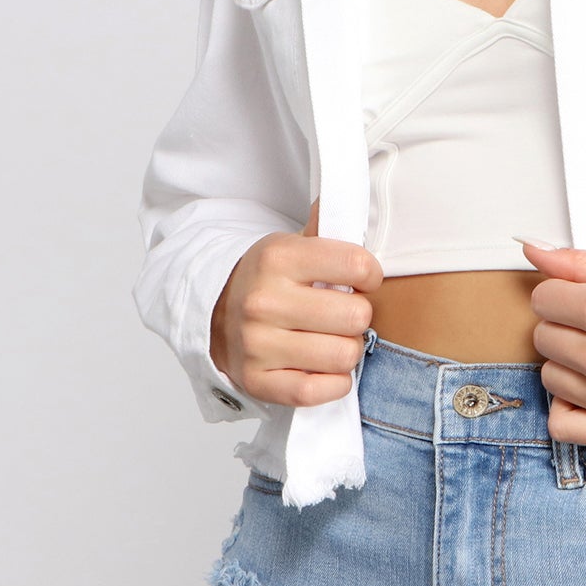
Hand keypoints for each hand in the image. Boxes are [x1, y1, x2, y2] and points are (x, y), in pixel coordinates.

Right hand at [210, 201, 380, 408]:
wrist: (214, 316)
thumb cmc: (269, 281)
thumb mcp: (291, 245)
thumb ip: (325, 225)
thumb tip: (347, 194)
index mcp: (277, 258)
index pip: (357, 265)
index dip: (371, 275)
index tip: (362, 280)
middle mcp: (263, 301)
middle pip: (357, 316)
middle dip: (359, 317)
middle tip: (343, 315)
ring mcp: (257, 344)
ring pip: (344, 355)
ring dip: (347, 351)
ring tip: (331, 340)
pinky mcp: (257, 382)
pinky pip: (319, 391)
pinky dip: (333, 384)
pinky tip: (325, 368)